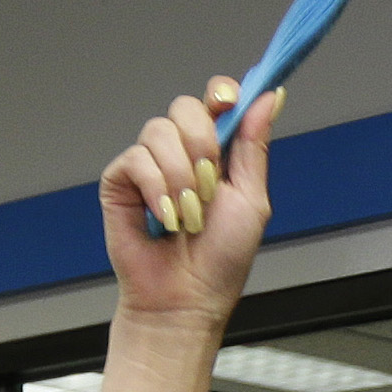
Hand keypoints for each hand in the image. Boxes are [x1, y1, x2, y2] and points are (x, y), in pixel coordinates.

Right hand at [95, 77, 279, 391]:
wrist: (187, 298)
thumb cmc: (220, 260)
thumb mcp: (251, 198)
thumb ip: (255, 145)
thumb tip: (271, 95)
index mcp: (214, 152)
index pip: (213, 100)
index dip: (219, 93)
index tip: (227, 102)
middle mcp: (180, 152)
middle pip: (185, 107)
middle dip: (202, 145)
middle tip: (208, 188)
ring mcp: (148, 165)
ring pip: (159, 132)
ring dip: (181, 178)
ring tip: (187, 217)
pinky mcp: (120, 182)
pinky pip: (136, 159)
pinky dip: (156, 190)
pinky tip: (162, 220)